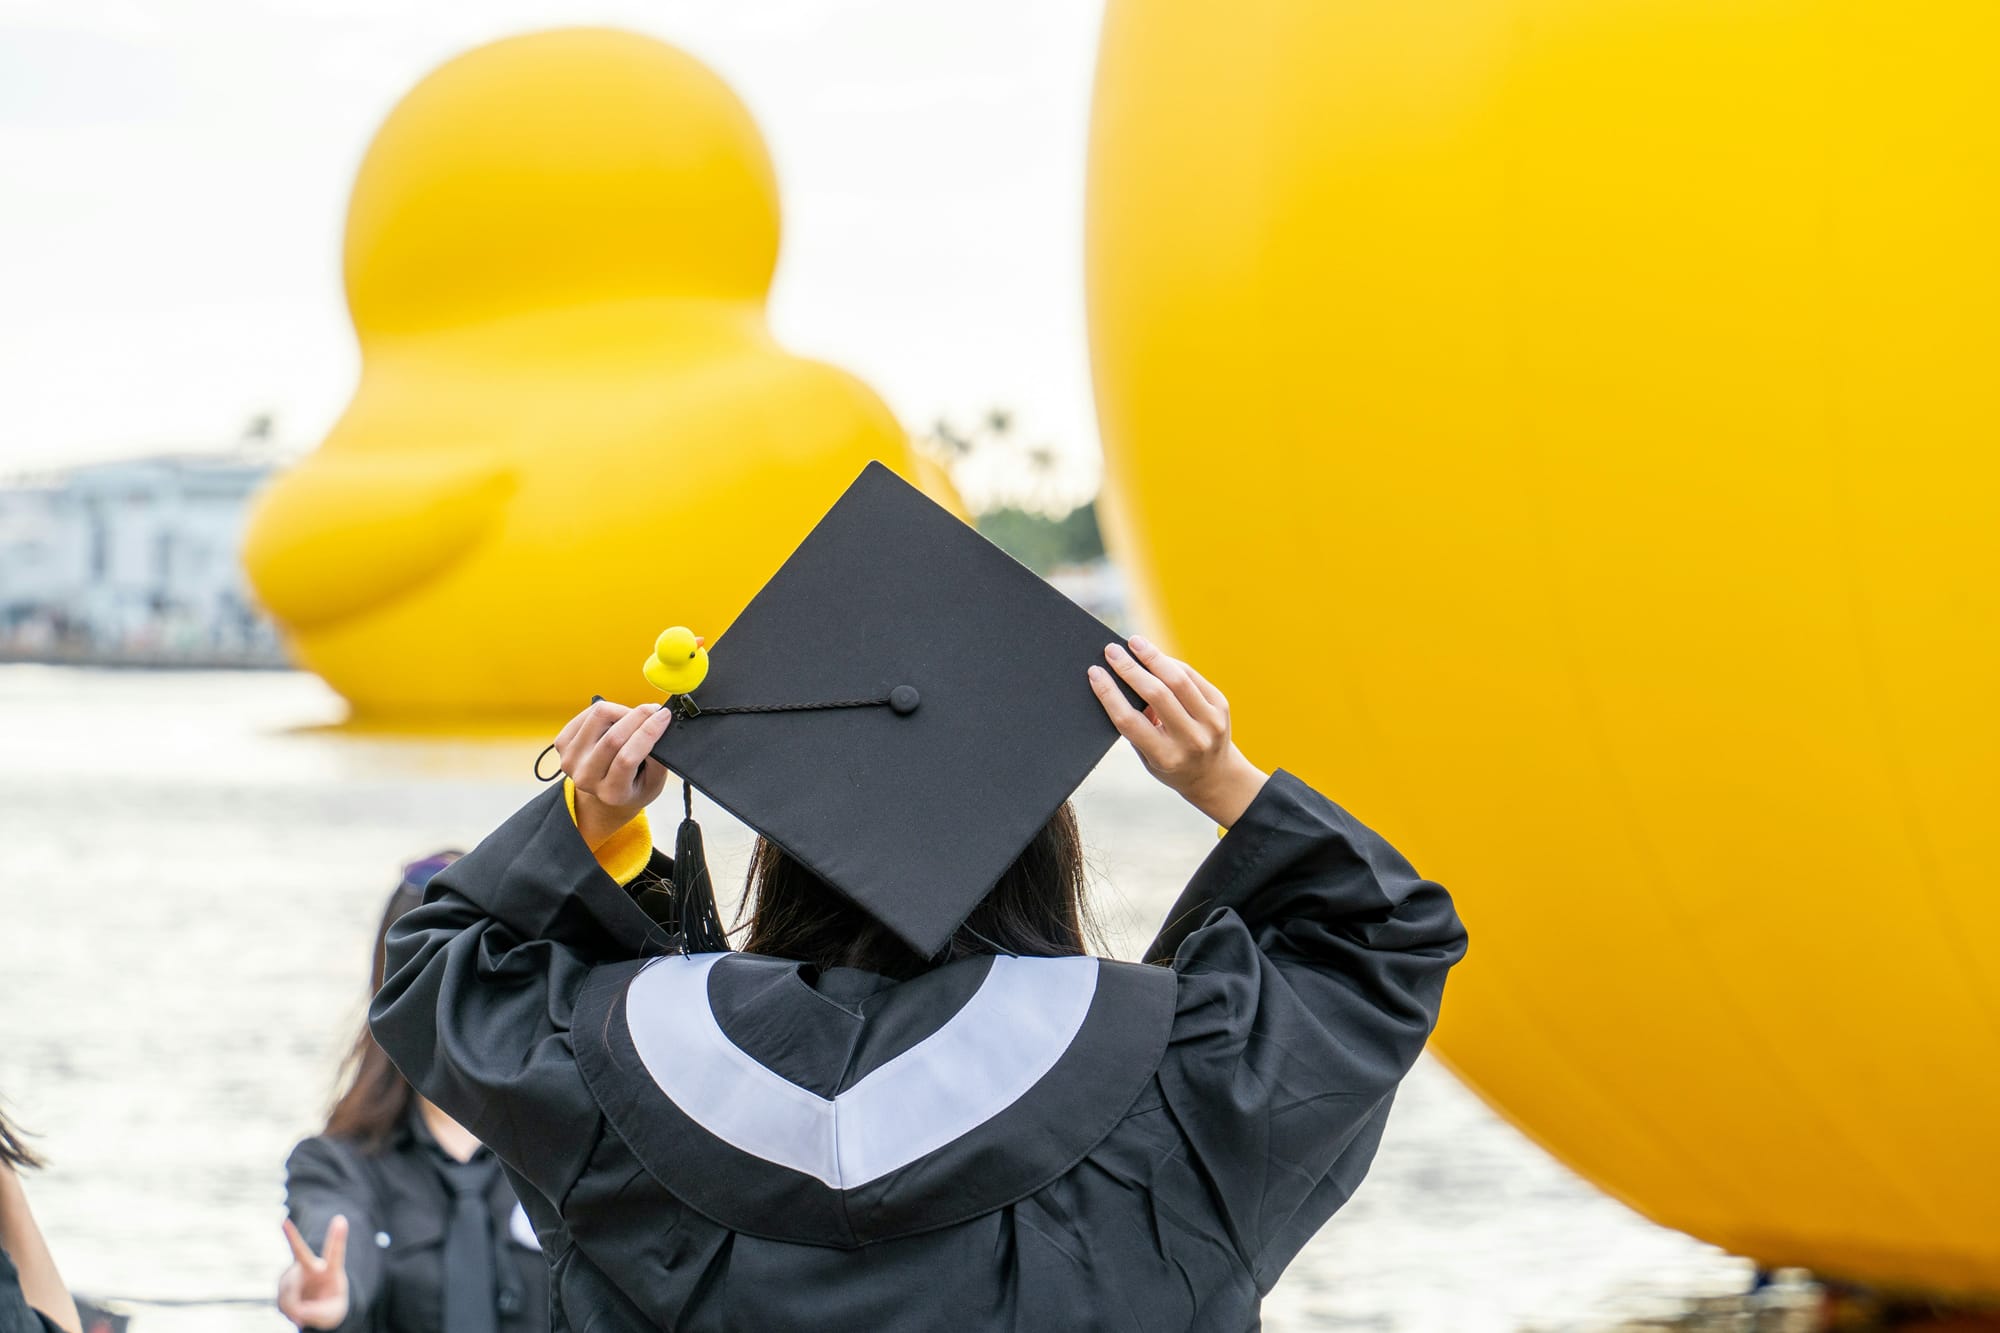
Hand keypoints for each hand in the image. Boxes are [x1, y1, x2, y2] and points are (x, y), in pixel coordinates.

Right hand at [278, 1216, 349, 1330]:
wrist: (317, 1309)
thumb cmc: (330, 1307)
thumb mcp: (331, 1315)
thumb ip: (316, 1312)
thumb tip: (295, 1310)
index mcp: (332, 1270)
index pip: (335, 1252)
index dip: (338, 1236)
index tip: (340, 1219)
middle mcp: (312, 1267)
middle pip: (300, 1255)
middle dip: (291, 1236)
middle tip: (284, 1223)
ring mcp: (295, 1273)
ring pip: (288, 1289)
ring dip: (292, 1305)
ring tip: (301, 1314)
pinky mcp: (284, 1283)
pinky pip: (282, 1299)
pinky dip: (288, 1309)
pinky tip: (295, 1312)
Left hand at [553, 699, 674, 847]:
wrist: (604, 793)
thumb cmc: (632, 785)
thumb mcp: (653, 781)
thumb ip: (658, 759)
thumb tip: (657, 725)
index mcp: (611, 793)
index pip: (627, 758)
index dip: (648, 732)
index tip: (664, 716)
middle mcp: (585, 779)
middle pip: (613, 737)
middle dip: (639, 716)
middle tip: (655, 710)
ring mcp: (570, 760)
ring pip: (599, 716)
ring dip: (623, 711)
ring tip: (635, 718)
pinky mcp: (562, 743)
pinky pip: (588, 712)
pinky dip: (608, 710)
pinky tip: (617, 720)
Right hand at [1088, 636, 1269, 826]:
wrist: (1216, 775)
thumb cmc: (1171, 764)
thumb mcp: (1148, 757)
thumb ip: (1135, 725)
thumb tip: (1117, 678)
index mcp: (1165, 757)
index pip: (1130, 720)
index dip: (1109, 693)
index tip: (1094, 672)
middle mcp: (1190, 740)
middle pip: (1155, 695)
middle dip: (1129, 669)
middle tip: (1111, 650)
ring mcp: (1210, 722)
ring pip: (1177, 679)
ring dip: (1152, 657)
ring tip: (1134, 642)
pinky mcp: (1221, 706)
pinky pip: (1192, 677)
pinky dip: (1171, 663)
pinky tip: (1155, 655)